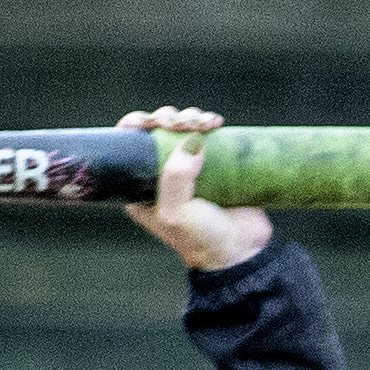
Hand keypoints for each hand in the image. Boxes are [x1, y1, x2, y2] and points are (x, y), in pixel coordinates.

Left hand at [117, 104, 270, 272]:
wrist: (241, 251)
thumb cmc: (202, 240)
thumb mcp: (176, 213)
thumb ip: (176, 177)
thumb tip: (191, 141)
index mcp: (141, 188)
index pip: (129, 146)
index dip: (136, 124)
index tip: (149, 122)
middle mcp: (162, 175)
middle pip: (157, 130)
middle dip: (169, 119)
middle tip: (184, 125)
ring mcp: (188, 168)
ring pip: (182, 128)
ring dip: (191, 118)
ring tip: (207, 124)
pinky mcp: (212, 164)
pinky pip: (205, 133)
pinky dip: (208, 123)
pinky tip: (216, 123)